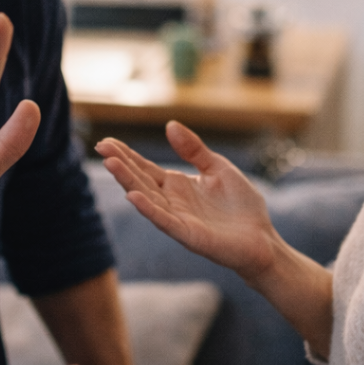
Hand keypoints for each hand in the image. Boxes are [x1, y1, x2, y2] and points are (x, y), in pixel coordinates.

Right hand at [96, 121, 281, 282]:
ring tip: (110, 164)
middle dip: (120, 164)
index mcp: (177, 185)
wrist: (263, 239)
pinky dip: (148, 209)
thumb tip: (170, 125)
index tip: (106, 143)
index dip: (126, 155)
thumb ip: (194, 149)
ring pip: (147, 197)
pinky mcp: (188, 234)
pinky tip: (133, 196)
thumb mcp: (218, 168)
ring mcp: (178, 218)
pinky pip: (164, 220)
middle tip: (100, 148)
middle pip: (140, 180)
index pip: (145, 168)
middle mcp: (172, 202)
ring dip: (128, 182)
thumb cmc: (241, 206)